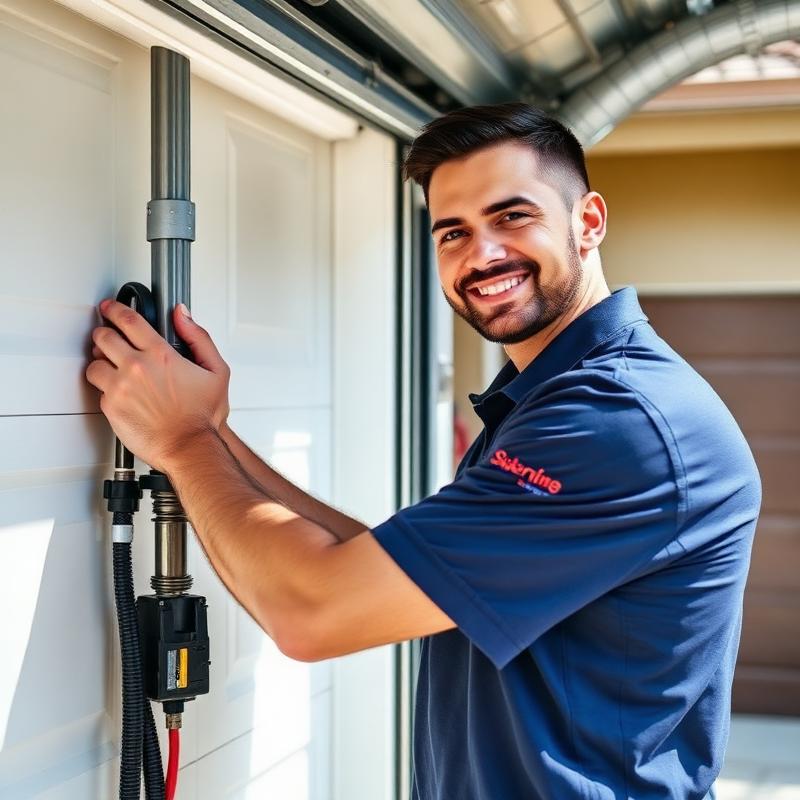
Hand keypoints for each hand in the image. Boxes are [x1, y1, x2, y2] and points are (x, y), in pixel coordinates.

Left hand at [86, 299, 230, 470]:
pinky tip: (119, 391)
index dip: (115, 309)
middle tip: (107, 336)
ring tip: (111, 366)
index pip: (128, 320)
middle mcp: (136, 368)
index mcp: (160, 355)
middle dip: (104, 333)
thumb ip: (199, 337)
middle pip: (104, 336)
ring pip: (94, 362)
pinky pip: (98, 389)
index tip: (110, 308)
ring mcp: (120, 387)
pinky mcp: (111, 407)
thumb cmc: (202, 416)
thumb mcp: (216, 371)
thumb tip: (182, 315)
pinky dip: (106, 387)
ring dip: (101, 361)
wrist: (189, 447)